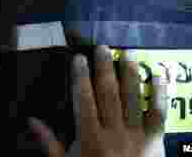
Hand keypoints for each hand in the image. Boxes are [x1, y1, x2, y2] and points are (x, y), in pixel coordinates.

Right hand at [30, 46, 167, 156]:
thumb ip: (50, 143)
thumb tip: (32, 121)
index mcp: (91, 139)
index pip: (84, 101)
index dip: (81, 77)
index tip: (79, 58)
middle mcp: (114, 134)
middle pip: (109, 95)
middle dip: (105, 69)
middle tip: (103, 48)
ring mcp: (137, 137)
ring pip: (133, 100)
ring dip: (130, 75)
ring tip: (127, 54)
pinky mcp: (156, 142)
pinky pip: (158, 114)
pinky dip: (159, 94)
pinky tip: (158, 76)